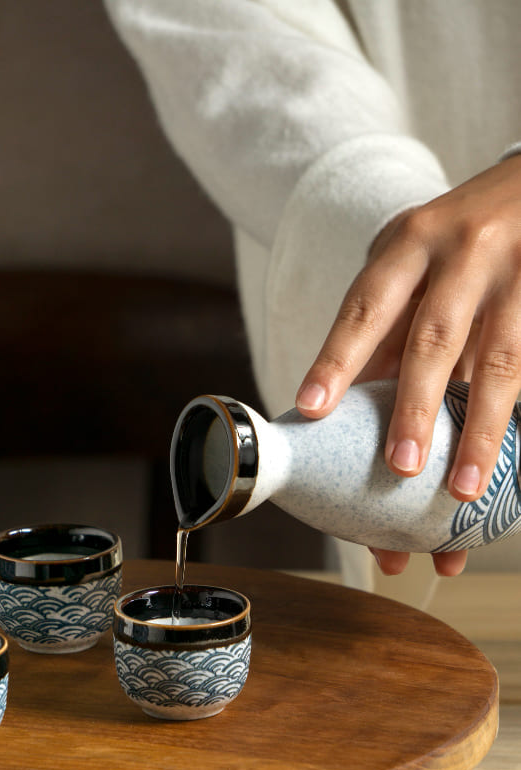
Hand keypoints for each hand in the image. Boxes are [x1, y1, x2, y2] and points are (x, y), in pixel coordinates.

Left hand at [295, 156, 520, 575]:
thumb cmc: (456, 238)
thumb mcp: (412, 259)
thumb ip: (386, 325)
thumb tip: (345, 408)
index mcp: (411, 243)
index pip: (366, 307)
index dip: (337, 359)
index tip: (312, 409)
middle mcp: (464, 252)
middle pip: (436, 337)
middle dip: (415, 407)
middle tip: (400, 467)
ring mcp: (518, 274)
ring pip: (501, 361)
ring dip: (480, 431)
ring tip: (461, 488)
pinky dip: (519, 418)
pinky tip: (510, 458)